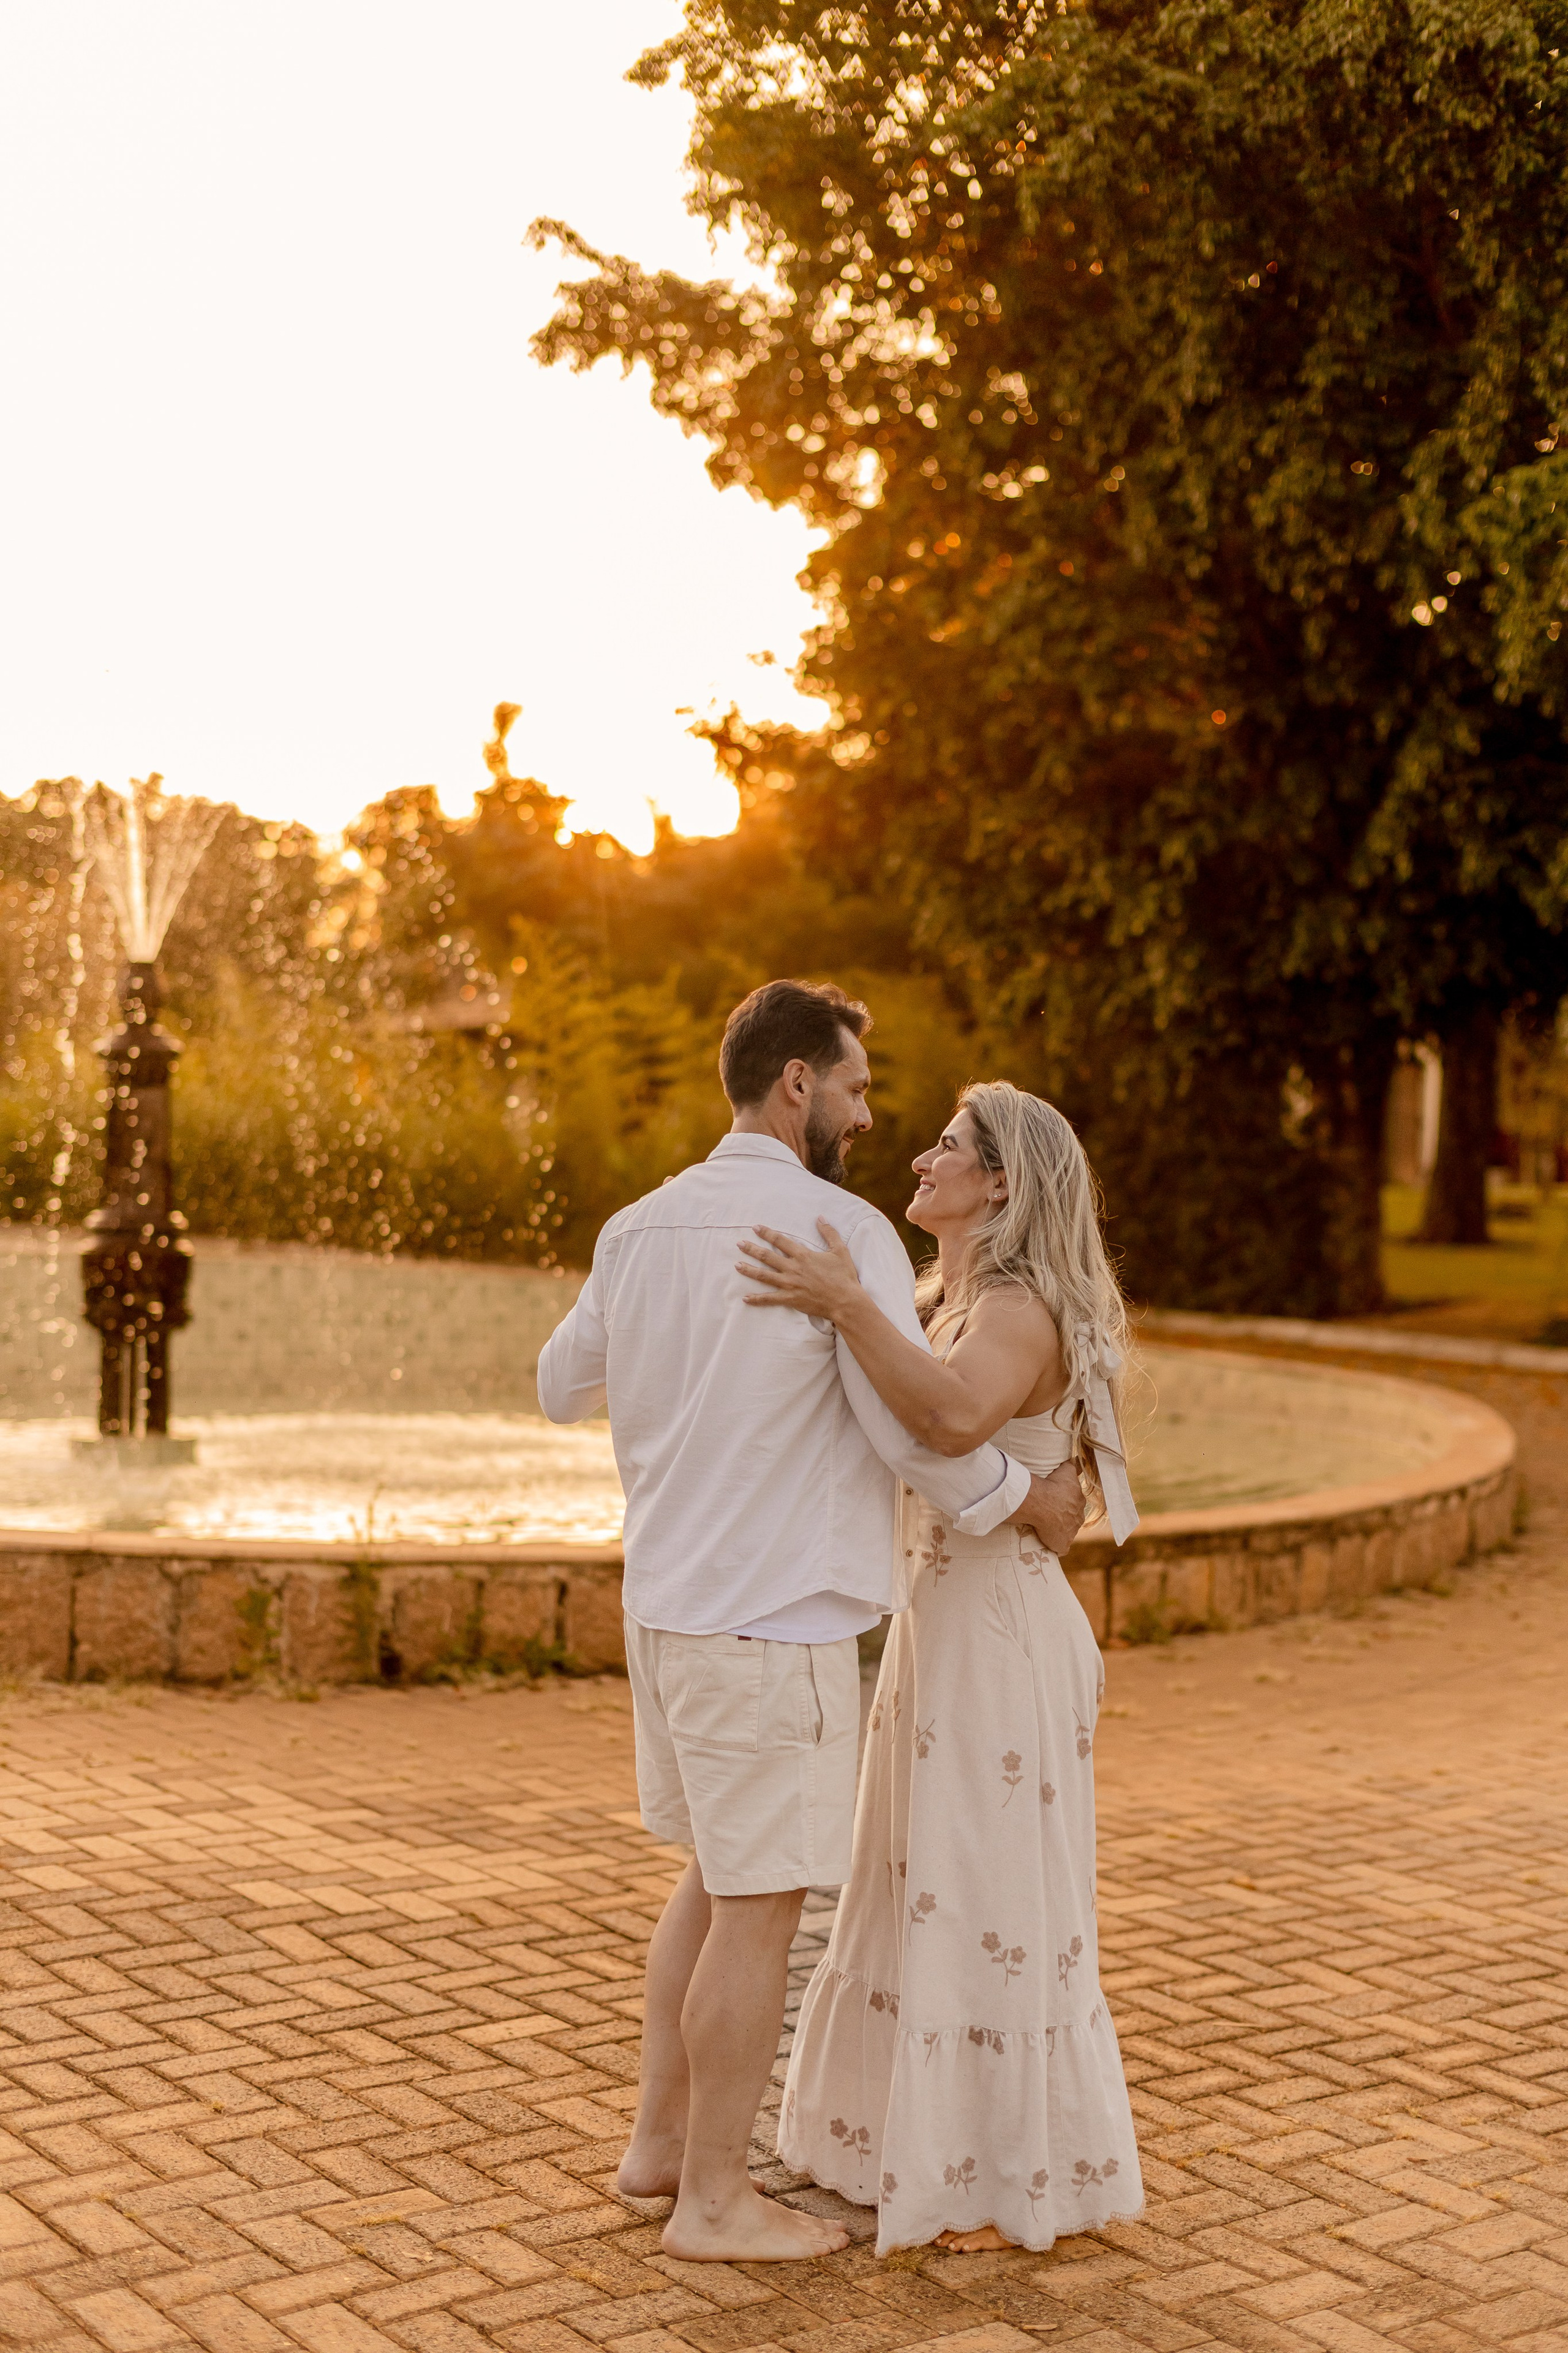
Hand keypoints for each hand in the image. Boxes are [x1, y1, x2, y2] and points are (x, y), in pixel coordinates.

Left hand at [738, 1220, 862, 1319]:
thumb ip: (829, 1233)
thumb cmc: (844, 1276)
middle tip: (739, 1244)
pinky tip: (745, 1298)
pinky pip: (769, 1299)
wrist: (845, 1300)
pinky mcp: (790, 1299)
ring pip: (764, 1276)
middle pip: (767, 1256)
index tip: (755, 1228)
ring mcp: (789, 1284)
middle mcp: (793, 1268)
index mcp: (803, 1255)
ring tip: (736, 1265)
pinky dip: (757, 1299)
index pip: (780, 1241)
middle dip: (751, 1249)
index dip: (766, 1233)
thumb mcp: (840, 1250)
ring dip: (749, 1270)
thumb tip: (820, 1218)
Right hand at [1013, 1460, 1085, 1555]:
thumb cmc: (1053, 1486)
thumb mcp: (1066, 1471)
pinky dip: (1056, 1546)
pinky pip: (1061, 1548)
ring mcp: (1071, 1533)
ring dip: (1059, 1530)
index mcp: (1079, 1502)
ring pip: (1067, 1532)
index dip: (1066, 1504)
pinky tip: (1050, 1544)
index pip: (1075, 1504)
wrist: (1041, 1503)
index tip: (1057, 1503)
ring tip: (1045, 1527)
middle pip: (1073, 1519)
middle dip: (1065, 1517)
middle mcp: (1078, 1518)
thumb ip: (1074, 1466)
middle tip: (1050, 1515)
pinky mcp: (1062, 1544)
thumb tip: (1078, 1459)